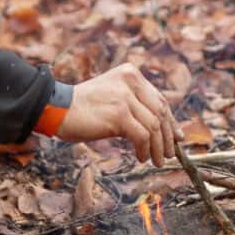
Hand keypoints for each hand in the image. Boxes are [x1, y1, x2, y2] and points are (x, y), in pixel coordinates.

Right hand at [53, 63, 178, 162]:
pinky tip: (142, 157)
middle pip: (161, 112)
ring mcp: (125, 97)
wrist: (57, 109)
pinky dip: (145, 149)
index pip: (160, 99)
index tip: (177, 137)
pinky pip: (142, 136)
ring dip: (158, 147)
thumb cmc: (83, 108)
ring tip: (156, 160)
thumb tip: (159, 127)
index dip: (171, 121)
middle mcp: (131, 81)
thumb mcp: (113, 97)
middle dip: (168, 136)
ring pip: (154, 126)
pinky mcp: (119, 114)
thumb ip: (134, 104)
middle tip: (169, 154)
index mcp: (131, 74)